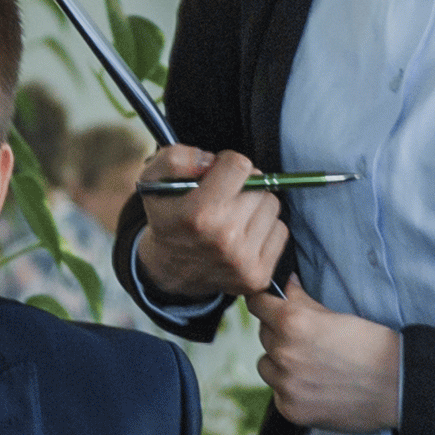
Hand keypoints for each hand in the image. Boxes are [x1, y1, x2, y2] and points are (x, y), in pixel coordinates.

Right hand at [133, 146, 287, 305]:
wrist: (169, 270)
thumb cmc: (167, 219)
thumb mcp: (154, 182)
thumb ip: (175, 159)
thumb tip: (210, 160)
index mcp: (198, 213)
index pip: (239, 166)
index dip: (227, 164)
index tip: (217, 174)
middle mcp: (224, 238)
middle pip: (259, 184)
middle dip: (243, 185)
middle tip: (225, 198)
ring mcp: (244, 260)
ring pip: (272, 206)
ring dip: (256, 206)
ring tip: (234, 216)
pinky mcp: (259, 275)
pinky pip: (281, 231)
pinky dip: (265, 229)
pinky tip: (244, 235)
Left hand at [256, 291, 400, 434]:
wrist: (396, 386)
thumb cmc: (371, 345)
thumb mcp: (336, 315)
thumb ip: (302, 299)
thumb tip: (285, 283)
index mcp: (293, 322)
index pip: (257, 304)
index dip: (264, 303)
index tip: (269, 306)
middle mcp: (284, 352)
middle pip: (263, 335)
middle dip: (279, 333)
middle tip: (306, 340)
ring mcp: (285, 384)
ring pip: (266, 365)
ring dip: (279, 363)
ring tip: (309, 365)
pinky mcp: (291, 409)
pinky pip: (277, 393)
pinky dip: (290, 389)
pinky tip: (315, 387)